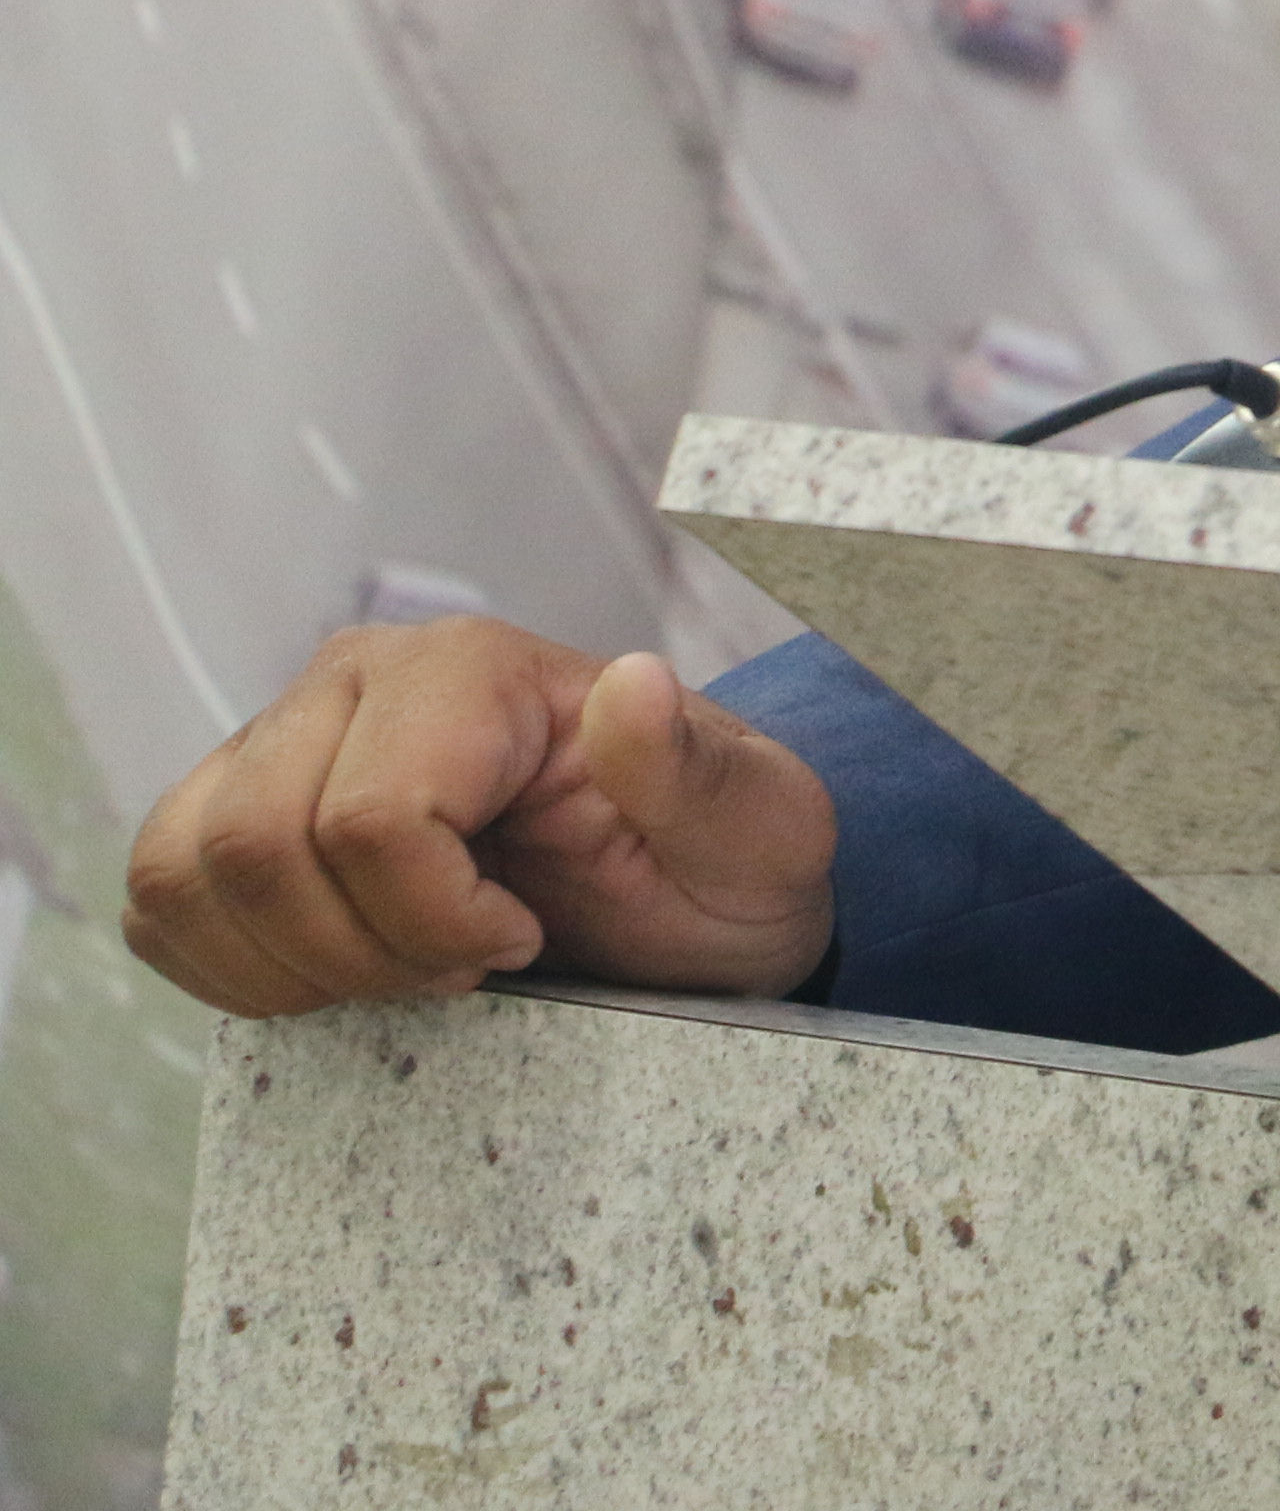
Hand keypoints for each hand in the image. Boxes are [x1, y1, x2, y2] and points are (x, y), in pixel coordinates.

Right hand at [121, 620, 837, 1017]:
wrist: (681, 907)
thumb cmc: (717, 863)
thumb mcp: (758, 830)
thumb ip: (696, 771)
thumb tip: (631, 686)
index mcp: (475, 668)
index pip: (375, 817)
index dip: (434, 919)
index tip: (522, 941)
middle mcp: (357, 681)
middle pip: (262, 849)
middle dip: (360, 952)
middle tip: (463, 970)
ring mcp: (278, 743)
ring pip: (189, 873)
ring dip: (290, 965)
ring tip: (404, 969)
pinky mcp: (229, 813)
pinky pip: (159, 904)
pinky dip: (231, 968)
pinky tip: (336, 973)